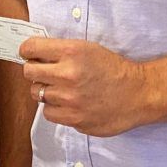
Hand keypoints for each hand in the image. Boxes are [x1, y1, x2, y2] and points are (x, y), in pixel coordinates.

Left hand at [21, 37, 144, 135]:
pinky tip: (69, 103)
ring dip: (46, 91)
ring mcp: (69, 99)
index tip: (30, 54)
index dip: (27, 50)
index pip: (30, 48)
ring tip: (63, 89)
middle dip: (35, 70)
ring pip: (38, 94)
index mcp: (71, 52)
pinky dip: (56, 108)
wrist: (138, 93)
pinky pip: (49, 113)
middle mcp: (67, 75)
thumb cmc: (114, 70)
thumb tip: (33, 54)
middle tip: (45, 72)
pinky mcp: (73, 119)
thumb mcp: (88, 49)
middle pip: (29, 72)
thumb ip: (60, 51)